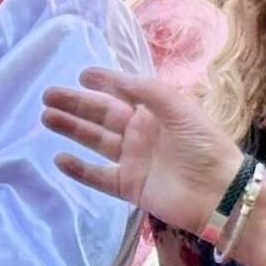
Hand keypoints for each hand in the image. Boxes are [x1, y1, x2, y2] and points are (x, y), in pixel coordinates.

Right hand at [45, 69, 265, 265]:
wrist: (219, 192)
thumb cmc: (204, 145)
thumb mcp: (178, 108)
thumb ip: (147, 91)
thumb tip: (116, 80)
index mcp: (155, 110)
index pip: (122, 92)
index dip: (103, 82)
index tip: (81, 73)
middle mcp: (141, 132)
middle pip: (102, 115)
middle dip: (76, 104)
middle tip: (47, 94)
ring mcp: (133, 160)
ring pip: (95, 141)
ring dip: (72, 129)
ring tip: (46, 117)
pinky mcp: (129, 187)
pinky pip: (98, 176)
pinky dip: (79, 169)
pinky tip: (59, 158)